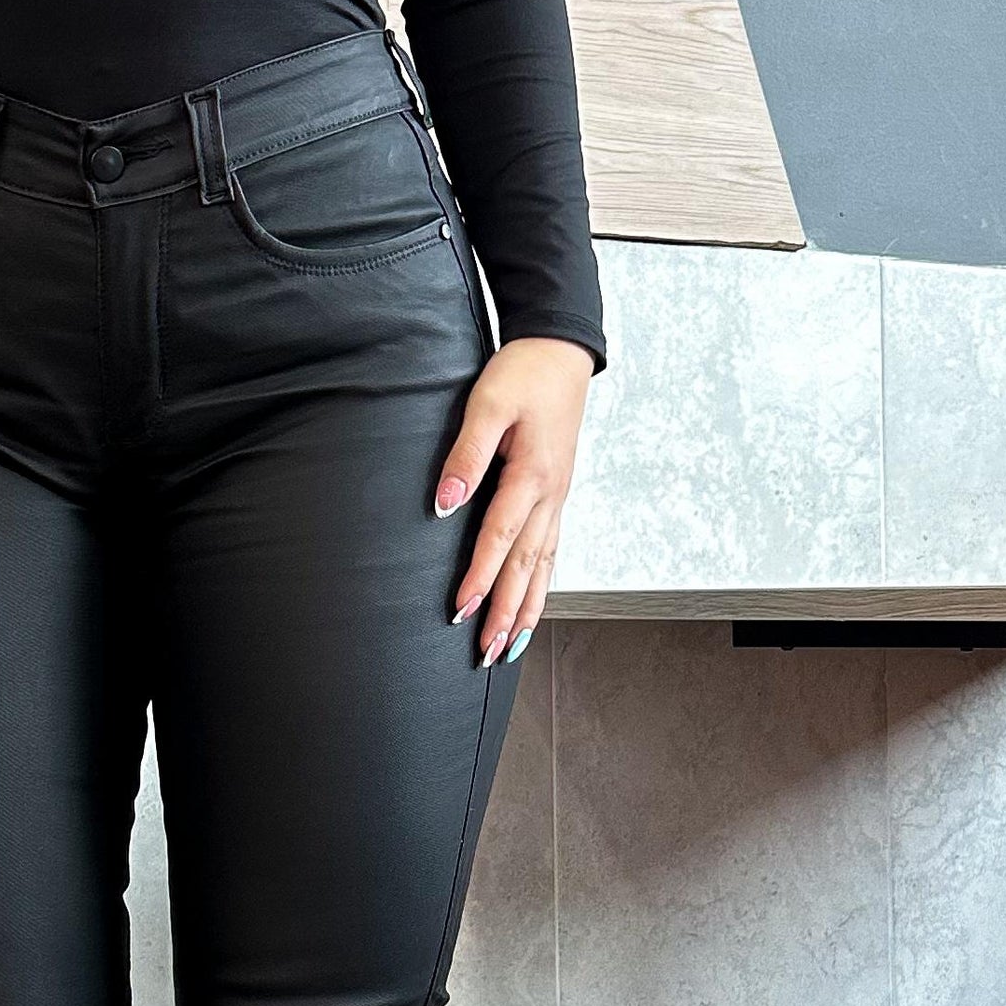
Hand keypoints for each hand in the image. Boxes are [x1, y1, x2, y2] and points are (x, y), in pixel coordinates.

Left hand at [434, 336, 593, 666]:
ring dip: (527, 609)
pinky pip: (551, 550)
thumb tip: (444, 505)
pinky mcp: (557, 495)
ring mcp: (558, 498)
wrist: (561, 351)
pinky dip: (542, 584)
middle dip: (506, 614)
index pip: (500, 538)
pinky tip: (532, 606)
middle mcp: (551, 495)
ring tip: (510, 648)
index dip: (480, 579)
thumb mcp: (487, 404)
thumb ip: (465, 456)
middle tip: (487, 654)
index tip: (460, 613)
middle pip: (526, 566)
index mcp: (532, 475)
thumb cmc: (523, 372)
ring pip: (543, 565)